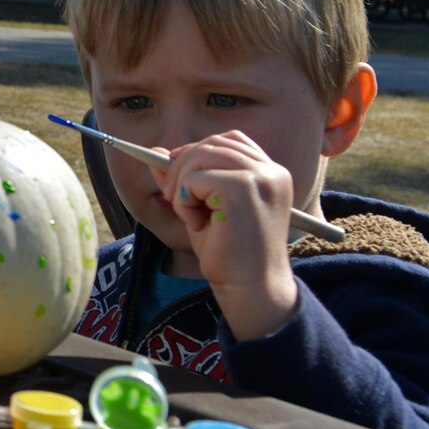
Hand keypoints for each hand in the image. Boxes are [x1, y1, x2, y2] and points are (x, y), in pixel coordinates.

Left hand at [150, 130, 300, 340]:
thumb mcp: (203, 208)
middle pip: (211, 144)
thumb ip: (184, 178)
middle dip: (181, 167)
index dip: (197, 152)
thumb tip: (156, 152)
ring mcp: (260, 178)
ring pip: (199, 156)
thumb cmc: (229, 253)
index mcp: (272, 173)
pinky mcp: (242, 189)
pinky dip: (183, 201)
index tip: (182, 178)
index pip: (230, 139)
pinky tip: (197, 224)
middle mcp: (272, 171)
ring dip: (181, 186)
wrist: (250, 289)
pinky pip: (193, 179)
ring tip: (192, 216)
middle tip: (176, 201)